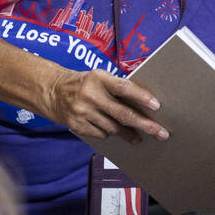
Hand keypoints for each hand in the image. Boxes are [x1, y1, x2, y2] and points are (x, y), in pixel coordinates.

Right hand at [44, 67, 167, 143]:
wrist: (53, 91)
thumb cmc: (85, 83)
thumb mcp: (99, 77)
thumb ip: (117, 87)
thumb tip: (144, 104)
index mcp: (98, 78)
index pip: (123, 88)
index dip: (141, 96)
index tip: (156, 105)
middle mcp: (90, 95)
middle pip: (122, 114)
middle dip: (145, 125)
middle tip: (161, 133)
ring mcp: (82, 112)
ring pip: (113, 128)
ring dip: (129, 134)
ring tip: (139, 137)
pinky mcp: (77, 125)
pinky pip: (101, 134)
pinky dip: (110, 133)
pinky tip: (114, 132)